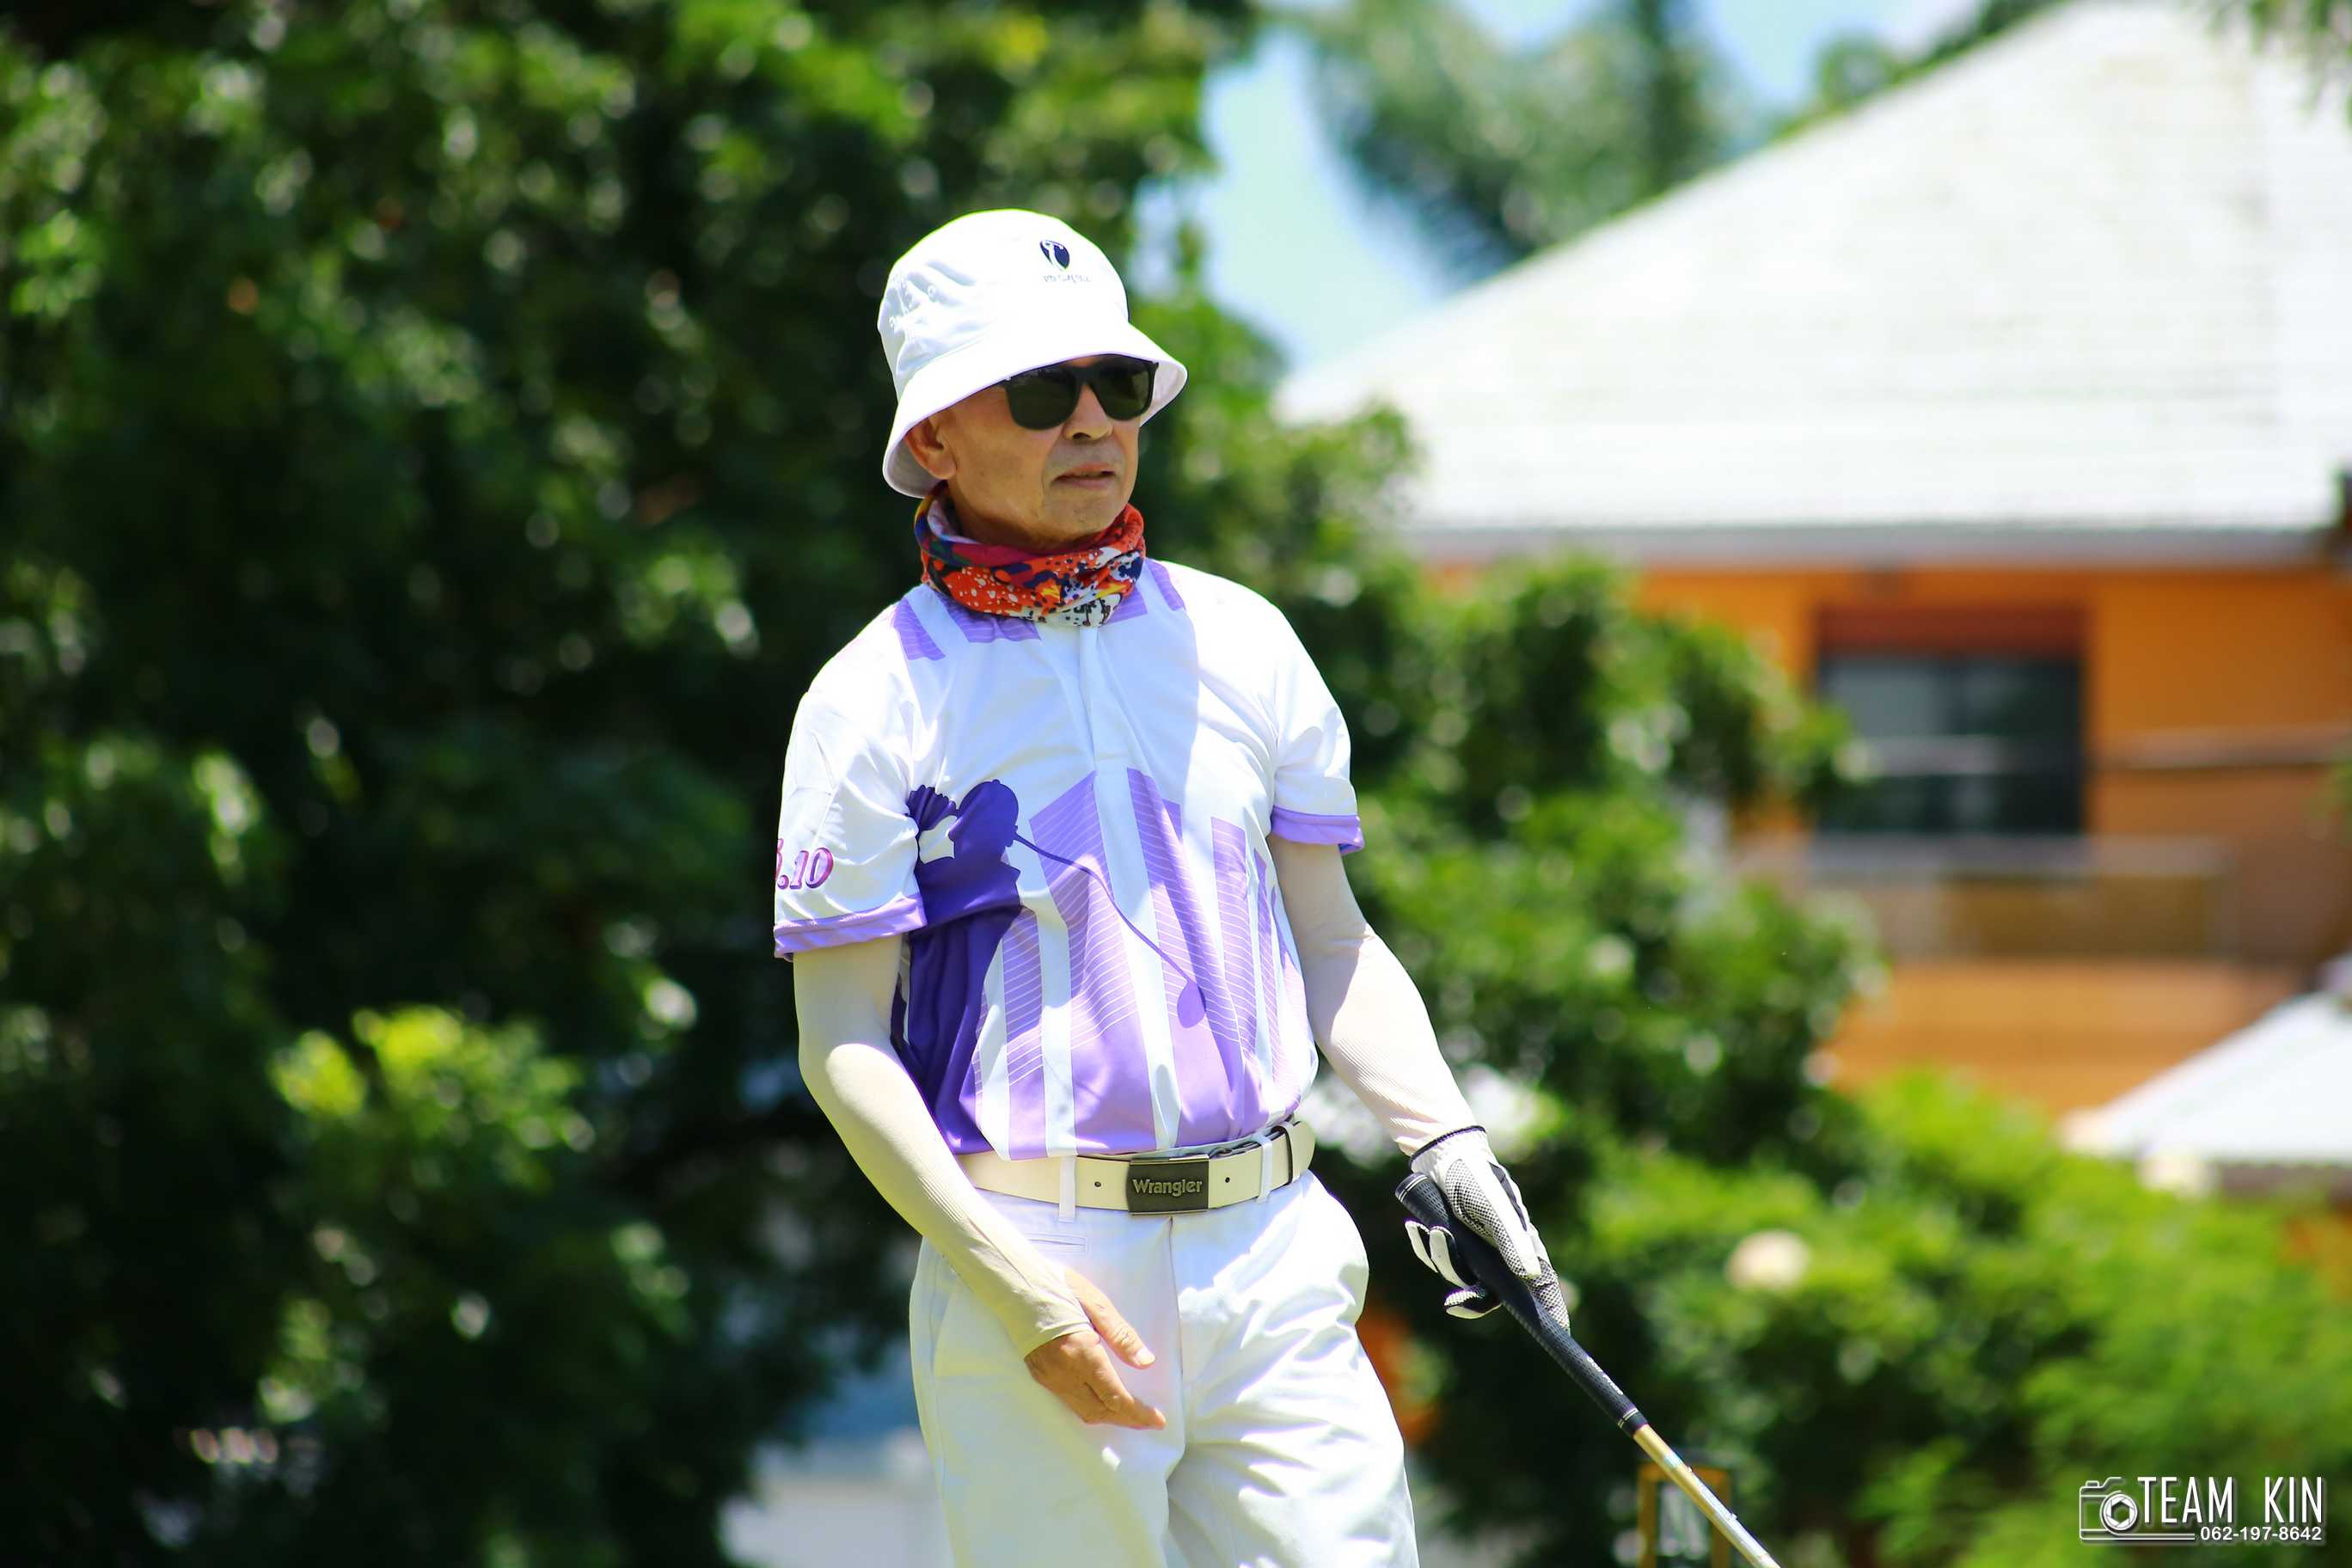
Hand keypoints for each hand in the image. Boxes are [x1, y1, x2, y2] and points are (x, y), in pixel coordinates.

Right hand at [1021, 1266, 1167, 1429]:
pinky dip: (1091, 1407)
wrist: (1014, 1286)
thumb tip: (1146, 1362)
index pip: (1114, 1396)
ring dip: (1110, 1416)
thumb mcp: (1096, 1303)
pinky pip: (1069, 1402)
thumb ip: (1121, 1335)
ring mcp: (1048, 1377)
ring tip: (1132, 1414)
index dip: (1138, 1413)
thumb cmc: (1058, 1286)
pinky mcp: (1039, 1375)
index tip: (1159, 1420)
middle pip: (1100, 1411)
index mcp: (1081, 1354)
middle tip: (1150, 1420)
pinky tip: (1103, 1400)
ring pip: (1083, 1411)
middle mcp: (1063, 1373)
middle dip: (1127, 1420)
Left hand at [1404, 1126, 1569, 1327]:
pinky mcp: (1451, 1239)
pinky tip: (1415, 1226)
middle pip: (1490, 1291)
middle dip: (1469, 1297)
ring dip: (1440, 1258)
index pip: (1541, 1284)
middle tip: (1453, 1304)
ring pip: (1458, 1275)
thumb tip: (1530, 1276)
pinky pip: (1436, 1259)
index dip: (1551, 1309)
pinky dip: (1424, 1245)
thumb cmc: (1474, 1178)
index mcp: (1520, 1242)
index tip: (1561, 1333)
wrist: (1440, 1154)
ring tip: (1432, 1230)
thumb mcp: (1493, 1210)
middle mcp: (1500, 1249)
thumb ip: (1511, 1241)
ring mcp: (1474, 1247)